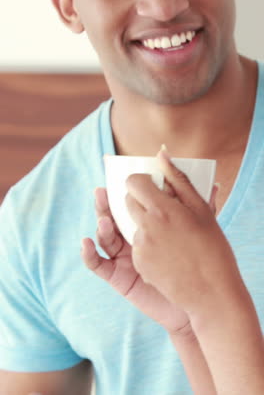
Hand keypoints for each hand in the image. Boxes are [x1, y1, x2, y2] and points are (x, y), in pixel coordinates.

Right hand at [81, 187, 191, 335]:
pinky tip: (86, 242)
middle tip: (102, 191)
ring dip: (100, 225)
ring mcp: (122, 256)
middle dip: (105, 204)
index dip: (124, 192)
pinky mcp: (117, 276)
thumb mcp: (197, 233)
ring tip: (104, 218)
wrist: (196, 300)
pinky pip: (97, 264)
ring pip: (104, 236)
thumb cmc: (196, 265)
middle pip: (112, 217)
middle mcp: (131, 238)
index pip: (131, 204)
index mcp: (147, 225)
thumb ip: (201, 211)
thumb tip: (216, 183)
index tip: (122, 178)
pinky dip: (88, 253)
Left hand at [126, 149, 238, 315]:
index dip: (139, 181)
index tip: (149, 184)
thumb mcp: (201, 210)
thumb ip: (179, 180)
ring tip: (169, 234)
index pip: (133, 183)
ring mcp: (140, 247)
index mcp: (162, 209)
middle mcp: (145, 227)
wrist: (212, 293)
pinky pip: (136, 246)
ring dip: (143, 223)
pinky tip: (166, 252)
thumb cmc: (212, 247)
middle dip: (138, 200)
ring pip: (132, 224)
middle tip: (159, 207)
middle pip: (127, 202)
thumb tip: (161, 154)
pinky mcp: (138, 265)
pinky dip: (146, 244)